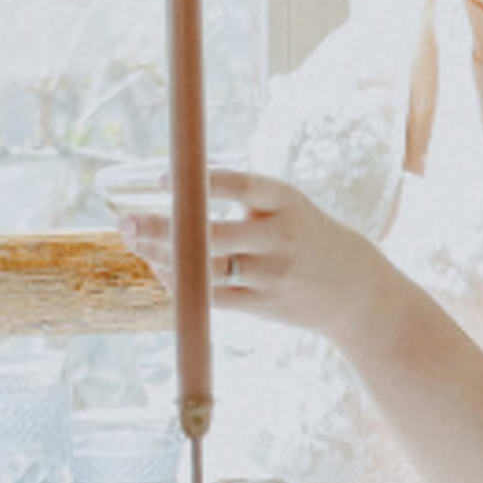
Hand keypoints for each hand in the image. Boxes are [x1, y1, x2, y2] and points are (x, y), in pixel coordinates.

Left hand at [120, 163, 405, 346]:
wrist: (356, 290)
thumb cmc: (306, 236)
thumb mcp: (285, 206)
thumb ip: (240, 198)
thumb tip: (175, 187)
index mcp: (286, 200)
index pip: (241, 184)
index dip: (200, 182)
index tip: (160, 177)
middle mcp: (280, 237)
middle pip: (212, 235)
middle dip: (164, 229)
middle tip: (126, 221)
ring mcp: (272, 274)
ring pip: (207, 269)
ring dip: (165, 257)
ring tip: (136, 242)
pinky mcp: (265, 305)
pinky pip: (214, 297)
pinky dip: (182, 284)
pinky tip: (161, 269)